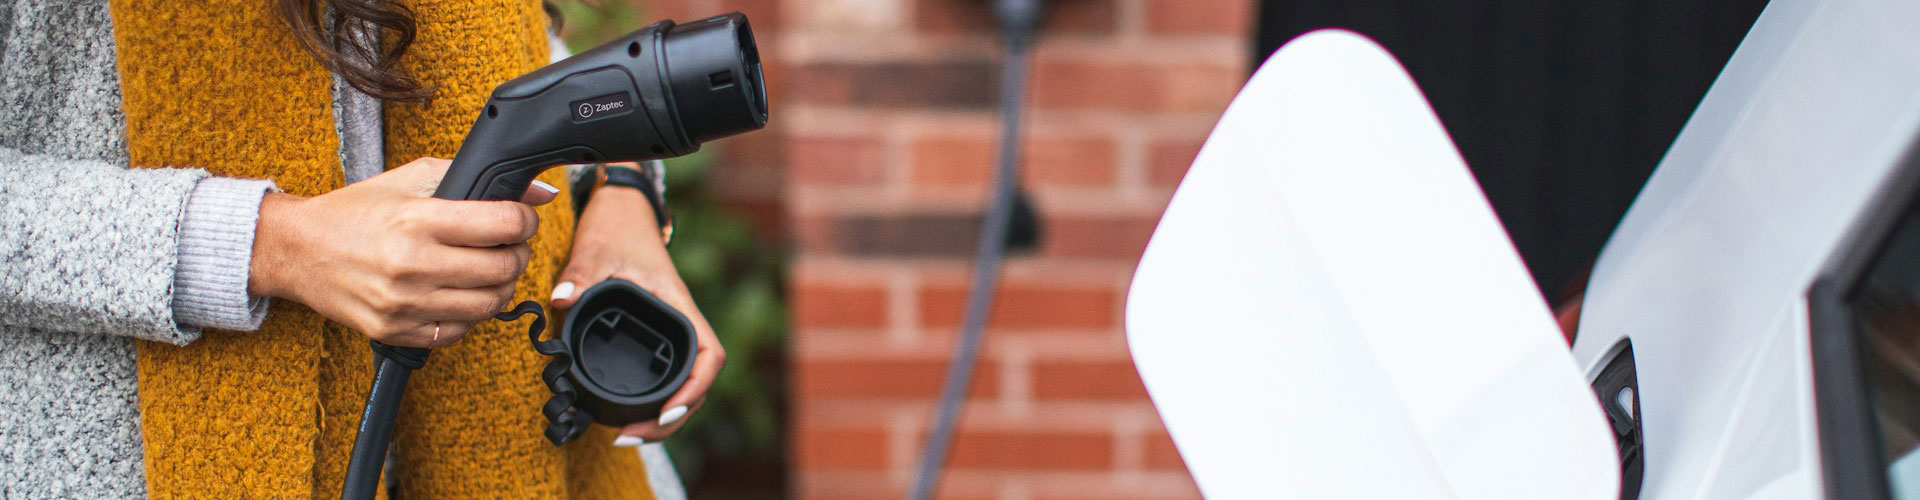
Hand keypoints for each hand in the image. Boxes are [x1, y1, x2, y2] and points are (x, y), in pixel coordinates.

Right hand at [249, 157, 558, 346]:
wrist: (297, 250)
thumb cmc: (356, 211)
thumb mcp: (411, 179)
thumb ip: (474, 179)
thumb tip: (539, 192)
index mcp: (417, 220)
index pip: (503, 225)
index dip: (525, 220)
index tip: (522, 219)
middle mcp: (411, 265)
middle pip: (503, 269)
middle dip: (518, 254)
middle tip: (510, 245)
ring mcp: (403, 304)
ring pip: (488, 306)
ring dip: (501, 286)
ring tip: (490, 269)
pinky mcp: (395, 331)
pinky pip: (458, 332)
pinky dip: (470, 314)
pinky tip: (461, 293)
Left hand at [550, 181, 724, 443]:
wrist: (622, 209)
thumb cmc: (617, 227)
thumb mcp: (596, 249)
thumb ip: (580, 275)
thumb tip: (563, 299)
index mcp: (677, 306)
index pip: (708, 355)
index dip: (694, 389)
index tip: (666, 410)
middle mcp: (679, 322)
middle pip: (698, 383)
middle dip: (672, 417)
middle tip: (632, 435)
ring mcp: (669, 330)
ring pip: (684, 383)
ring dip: (664, 416)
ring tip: (630, 434)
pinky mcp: (654, 333)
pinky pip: (666, 373)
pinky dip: (654, 400)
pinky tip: (630, 414)